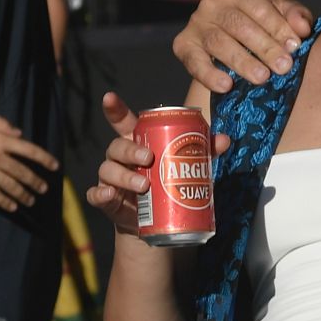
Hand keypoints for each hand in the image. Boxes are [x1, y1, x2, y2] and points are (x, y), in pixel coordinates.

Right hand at [0, 107, 59, 210]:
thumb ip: (2, 123)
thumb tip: (19, 133)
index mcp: (1, 140)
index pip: (29, 151)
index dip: (44, 159)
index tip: (54, 166)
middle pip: (22, 172)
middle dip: (35, 182)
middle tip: (43, 189)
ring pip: (10, 186)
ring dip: (23, 195)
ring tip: (31, 200)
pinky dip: (4, 201)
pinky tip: (12, 207)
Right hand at [85, 93, 228, 235]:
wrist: (157, 223)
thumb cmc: (167, 184)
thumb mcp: (185, 166)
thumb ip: (203, 151)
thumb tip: (224, 139)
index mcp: (136, 142)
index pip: (121, 122)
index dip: (114, 109)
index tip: (109, 97)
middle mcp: (120, 158)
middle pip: (117, 146)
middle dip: (131, 149)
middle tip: (148, 157)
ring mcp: (111, 179)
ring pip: (108, 170)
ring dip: (124, 176)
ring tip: (143, 185)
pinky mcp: (108, 201)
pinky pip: (96, 195)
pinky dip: (100, 195)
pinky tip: (109, 195)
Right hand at [172, 0, 315, 95]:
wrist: (225, 35)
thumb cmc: (257, 22)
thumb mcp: (278, 13)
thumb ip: (294, 16)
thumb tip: (303, 28)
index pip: (259, 7)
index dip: (278, 27)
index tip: (294, 47)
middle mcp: (212, 2)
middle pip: (239, 25)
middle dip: (264, 47)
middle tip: (283, 67)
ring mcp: (196, 23)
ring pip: (219, 43)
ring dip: (242, 62)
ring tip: (262, 77)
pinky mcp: (183, 44)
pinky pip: (194, 61)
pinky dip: (209, 75)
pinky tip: (226, 86)